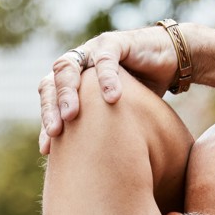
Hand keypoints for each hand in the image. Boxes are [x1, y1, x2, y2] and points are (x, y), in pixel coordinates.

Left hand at [37, 25, 183, 153]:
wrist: (169, 61)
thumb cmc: (142, 91)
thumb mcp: (116, 114)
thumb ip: (98, 130)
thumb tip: (86, 171)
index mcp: (72, 80)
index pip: (49, 99)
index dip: (46, 122)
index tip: (47, 150)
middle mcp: (77, 63)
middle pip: (52, 82)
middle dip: (51, 108)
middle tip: (56, 131)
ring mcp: (92, 50)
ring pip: (69, 67)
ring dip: (68, 92)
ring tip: (71, 115)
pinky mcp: (114, 42)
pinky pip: (105, 59)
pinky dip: (107, 78)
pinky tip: (112, 98)